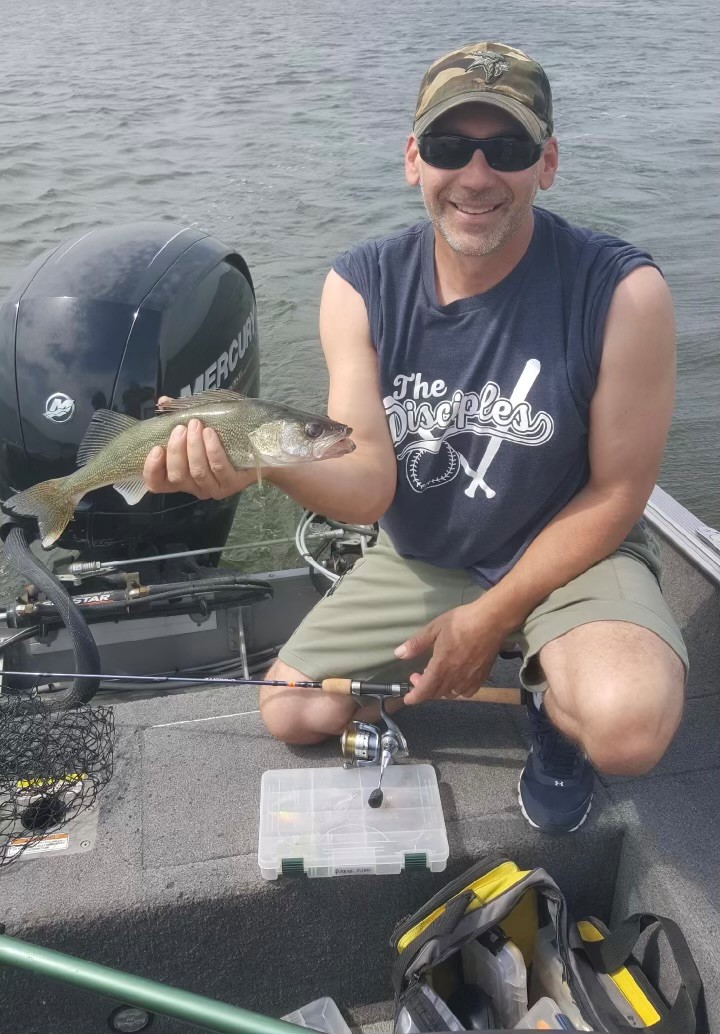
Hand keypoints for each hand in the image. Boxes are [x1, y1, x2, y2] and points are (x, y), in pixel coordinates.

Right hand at [142, 398, 258, 499]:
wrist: (257, 448)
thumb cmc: (221, 437)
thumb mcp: (197, 427)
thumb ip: (178, 416)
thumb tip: (163, 401)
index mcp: (180, 476)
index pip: (157, 483)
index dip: (152, 469)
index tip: (156, 448)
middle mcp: (194, 486)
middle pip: (177, 476)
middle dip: (176, 451)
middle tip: (181, 428)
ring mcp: (213, 487)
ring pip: (197, 472)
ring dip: (194, 447)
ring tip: (196, 426)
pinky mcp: (231, 483)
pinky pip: (218, 468)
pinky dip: (212, 450)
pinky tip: (210, 434)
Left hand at [394, 598, 507, 703]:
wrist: (491, 621)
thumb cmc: (461, 622)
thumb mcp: (434, 628)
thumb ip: (417, 644)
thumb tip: (399, 654)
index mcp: (441, 667)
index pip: (424, 690)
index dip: (414, 697)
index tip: (407, 699)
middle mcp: (455, 677)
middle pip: (436, 693)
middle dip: (424, 688)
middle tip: (419, 675)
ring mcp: (470, 679)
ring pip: (451, 694)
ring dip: (440, 689)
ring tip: (437, 676)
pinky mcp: (482, 677)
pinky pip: (467, 692)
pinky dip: (458, 690)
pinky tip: (456, 679)